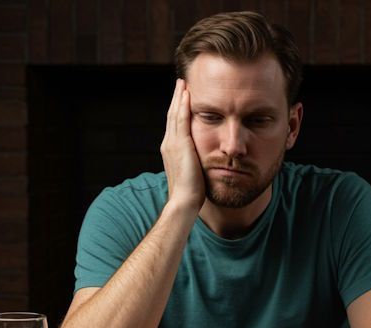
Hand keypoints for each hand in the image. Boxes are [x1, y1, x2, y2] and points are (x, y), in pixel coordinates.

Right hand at [160, 79, 204, 212]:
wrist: (184, 200)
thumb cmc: (191, 192)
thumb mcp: (192, 171)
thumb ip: (194, 160)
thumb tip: (202, 158)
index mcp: (171, 149)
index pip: (174, 124)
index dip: (177, 109)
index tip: (183, 97)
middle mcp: (168, 143)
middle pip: (172, 115)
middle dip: (176, 98)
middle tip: (181, 83)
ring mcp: (172, 143)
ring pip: (175, 114)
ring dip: (179, 97)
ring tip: (183, 83)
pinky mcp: (180, 144)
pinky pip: (181, 120)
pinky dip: (183, 106)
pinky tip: (187, 94)